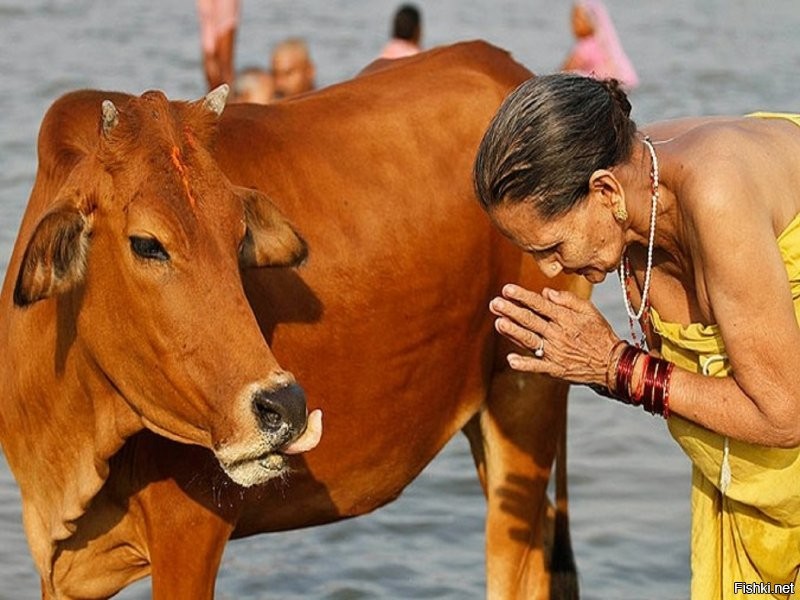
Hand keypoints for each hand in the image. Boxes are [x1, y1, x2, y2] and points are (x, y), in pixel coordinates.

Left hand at [489, 284, 620, 385]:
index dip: (522, 296)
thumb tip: (545, 292)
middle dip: (510, 311)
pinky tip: (510, 359)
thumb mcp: (589, 310)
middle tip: (494, 303)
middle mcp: (557, 334)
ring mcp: (555, 352)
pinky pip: (537, 366)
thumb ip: (567, 299)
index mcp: (565, 318)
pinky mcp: (555, 369)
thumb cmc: (600, 333)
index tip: (506, 289)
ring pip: (529, 340)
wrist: (612, 362)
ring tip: (498, 323)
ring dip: (512, 332)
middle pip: (530, 320)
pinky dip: (524, 364)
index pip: (539, 304)